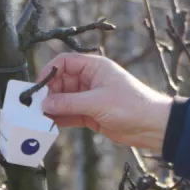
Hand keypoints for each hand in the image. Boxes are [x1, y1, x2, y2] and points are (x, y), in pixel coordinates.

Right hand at [37, 53, 174, 152]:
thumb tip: (45, 104)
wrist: (152, 126)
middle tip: (37, 107)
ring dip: (53, 108)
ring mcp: (90, 97)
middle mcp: (91, 80)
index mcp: (94, 67)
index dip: (49, 72)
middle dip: (48, 93)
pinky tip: (51, 125)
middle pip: (60, 82)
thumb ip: (69, 103)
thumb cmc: (131, 106)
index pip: (64, 62)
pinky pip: (70, 113)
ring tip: (40, 118)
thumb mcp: (98, 102)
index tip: (37, 86)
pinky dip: (60, 118)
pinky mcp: (91, 114)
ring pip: (64, 99)